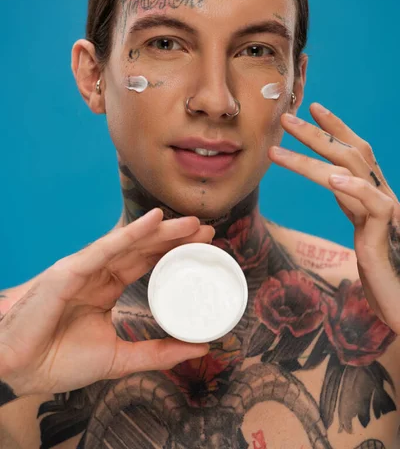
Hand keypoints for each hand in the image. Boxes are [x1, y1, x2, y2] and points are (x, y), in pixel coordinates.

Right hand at [0, 209, 213, 396]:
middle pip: (143, 248)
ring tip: (192, 223)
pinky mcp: (70, 270)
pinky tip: (154, 221)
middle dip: (175, 238)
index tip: (203, 247)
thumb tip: (201, 348)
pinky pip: (105, 249)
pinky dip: (130, 233)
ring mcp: (85, 268)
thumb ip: (158, 352)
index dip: (174, 253)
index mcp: (106, 288)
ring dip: (162, 231)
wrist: (17, 369)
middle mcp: (98, 273)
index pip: (146, 263)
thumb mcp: (119, 358)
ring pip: (129, 243)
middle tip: (208, 231)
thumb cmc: (56, 361)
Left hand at [269, 103, 399, 331]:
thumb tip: (333, 180)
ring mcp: (386, 213)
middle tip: (286, 118)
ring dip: (312, 157)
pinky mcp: (385, 234)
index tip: (313, 108)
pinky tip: (332, 179)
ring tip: (278, 150)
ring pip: (352, 172)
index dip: (336, 128)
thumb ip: (352, 203)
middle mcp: (382, 196)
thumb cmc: (382, 269)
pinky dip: (353, 188)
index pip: (356, 151)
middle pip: (351, 153)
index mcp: (374, 194)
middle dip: (317, 134)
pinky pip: (373, 204)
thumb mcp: (362, 228)